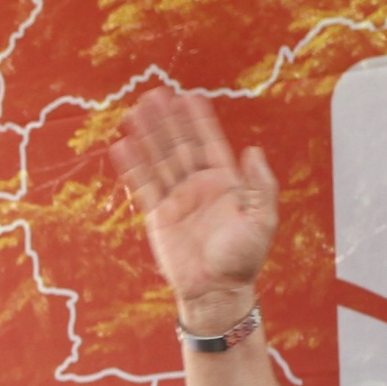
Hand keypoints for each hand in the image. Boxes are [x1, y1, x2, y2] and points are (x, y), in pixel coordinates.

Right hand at [110, 87, 276, 333]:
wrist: (217, 290)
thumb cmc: (243, 258)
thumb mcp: (263, 219)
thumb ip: (260, 185)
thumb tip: (251, 151)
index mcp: (225, 182)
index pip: (208, 143)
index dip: (198, 121)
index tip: (188, 97)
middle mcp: (198, 186)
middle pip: (178, 145)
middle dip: (167, 120)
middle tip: (154, 95)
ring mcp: (176, 200)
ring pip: (158, 160)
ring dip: (147, 136)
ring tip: (134, 112)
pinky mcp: (157, 217)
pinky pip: (142, 187)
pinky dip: (132, 168)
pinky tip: (123, 147)